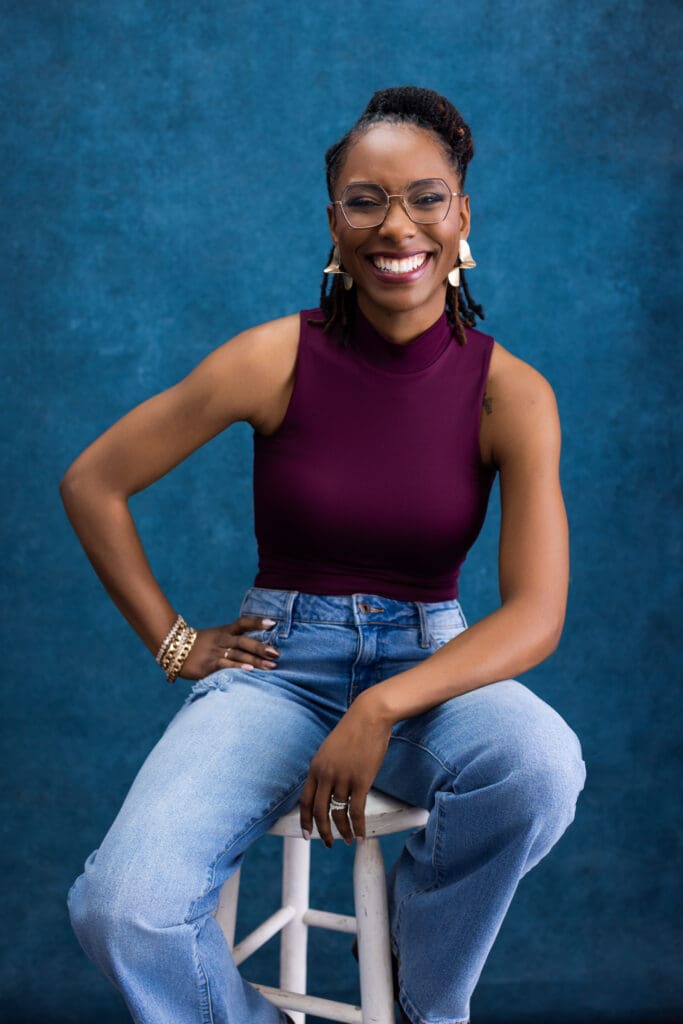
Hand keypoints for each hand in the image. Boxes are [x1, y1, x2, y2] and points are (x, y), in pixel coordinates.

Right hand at [177, 616, 280, 679]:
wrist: (174, 649)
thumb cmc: (201, 645)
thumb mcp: (218, 637)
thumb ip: (235, 640)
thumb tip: (259, 646)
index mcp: (225, 631)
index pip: (243, 623)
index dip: (257, 622)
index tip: (273, 623)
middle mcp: (222, 639)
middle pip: (244, 641)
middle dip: (262, 648)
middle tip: (277, 654)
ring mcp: (215, 652)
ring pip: (238, 654)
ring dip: (256, 661)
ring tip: (271, 666)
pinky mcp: (208, 664)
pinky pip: (225, 664)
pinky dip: (237, 667)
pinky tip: (249, 671)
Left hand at [299, 694, 392, 847]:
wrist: (369, 716)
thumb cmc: (354, 730)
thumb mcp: (331, 749)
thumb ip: (326, 768)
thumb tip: (328, 789)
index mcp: (316, 766)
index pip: (305, 800)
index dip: (305, 819)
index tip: (306, 834)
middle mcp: (325, 774)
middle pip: (319, 811)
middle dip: (322, 831)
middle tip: (328, 843)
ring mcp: (342, 778)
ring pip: (338, 813)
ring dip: (343, 831)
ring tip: (348, 840)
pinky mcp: (361, 781)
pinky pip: (356, 811)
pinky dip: (357, 827)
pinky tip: (360, 836)